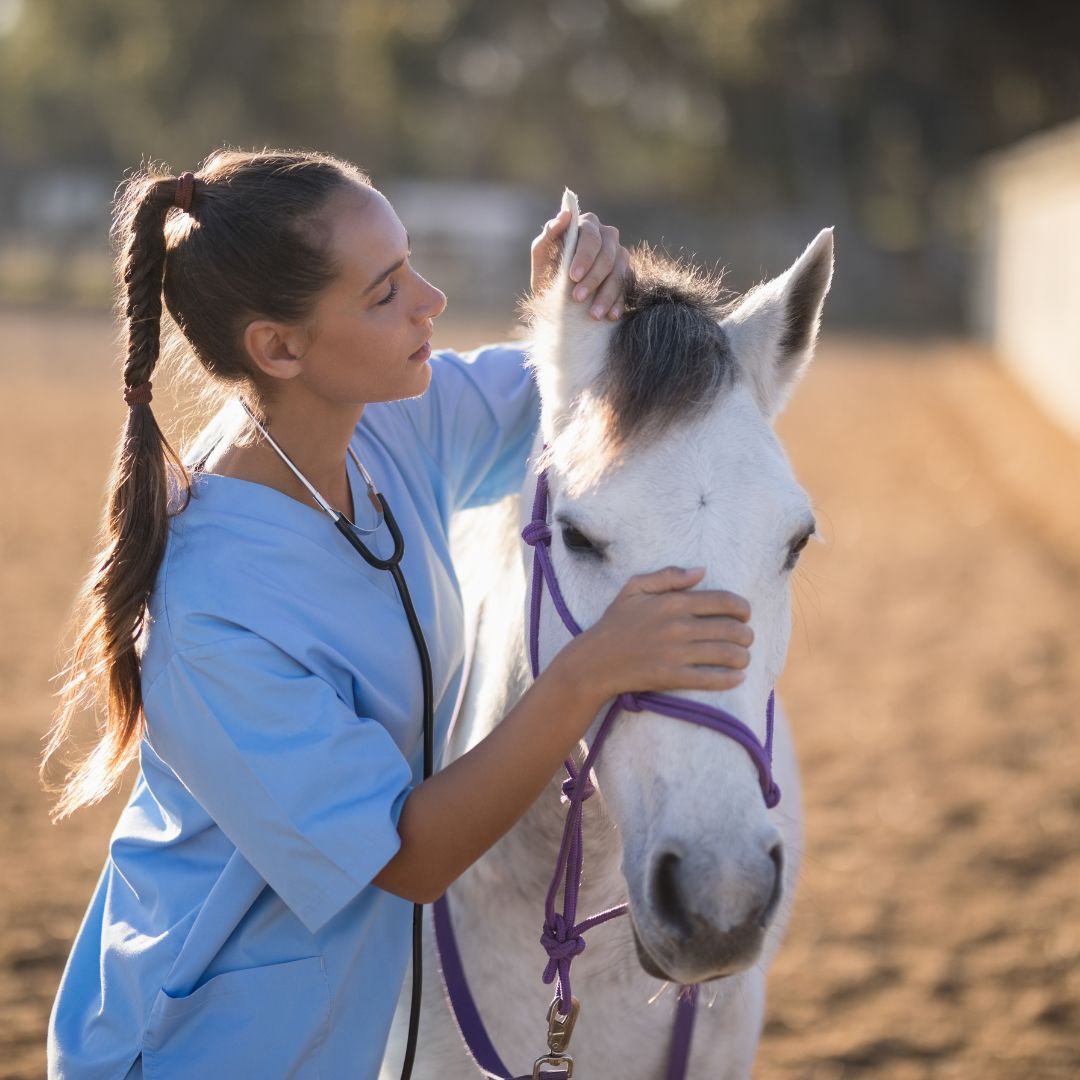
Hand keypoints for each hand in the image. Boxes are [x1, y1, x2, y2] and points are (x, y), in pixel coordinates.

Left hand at [530, 207, 630, 319]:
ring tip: (593, 314)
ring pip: (619, 272)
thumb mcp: (542, 253)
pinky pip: (627, 288)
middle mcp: (607, 236)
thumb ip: (549, 234)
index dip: (584, 256)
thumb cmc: (547, 270)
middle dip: (593, 278)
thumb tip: (564, 215)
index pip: (590, 236)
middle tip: (578, 298)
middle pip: (607, 255)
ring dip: (607, 295)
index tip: (573, 276)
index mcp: (587, 225)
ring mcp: (620, 255)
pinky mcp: (627, 275)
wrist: (557, 296)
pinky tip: (611, 315)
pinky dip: (619, 303)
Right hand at [555, 567, 752, 708]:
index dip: (743, 608)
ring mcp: (677, 654)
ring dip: (743, 656)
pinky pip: (711, 679)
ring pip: (727, 654)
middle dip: (746, 634)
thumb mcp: (634, 588)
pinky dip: (731, 679)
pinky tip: (738, 677)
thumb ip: (668, 576)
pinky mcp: (673, 677)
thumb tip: (701, 571)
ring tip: (743, 657)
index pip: (724, 601)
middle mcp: (679, 627)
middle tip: (745, 638)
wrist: (595, 661)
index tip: (745, 614)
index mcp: (673, 602)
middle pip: (732, 629)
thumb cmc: (615, 623)